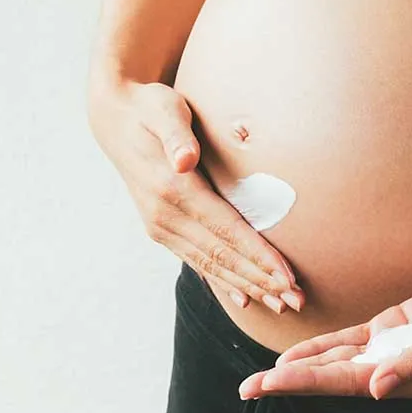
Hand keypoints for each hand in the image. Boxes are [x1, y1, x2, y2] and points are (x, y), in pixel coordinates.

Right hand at [87, 78, 303, 312]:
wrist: (115, 119)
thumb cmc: (150, 107)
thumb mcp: (164, 108)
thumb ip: (177, 134)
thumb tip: (185, 159)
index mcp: (171, 189)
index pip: (226, 231)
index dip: (258, 256)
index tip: (287, 276)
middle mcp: (164, 216)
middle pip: (222, 256)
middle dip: (261, 281)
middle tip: (296, 301)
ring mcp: (161, 227)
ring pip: (211, 265)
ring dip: (247, 287)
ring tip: (281, 305)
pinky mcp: (162, 229)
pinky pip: (197, 261)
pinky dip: (222, 281)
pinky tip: (243, 299)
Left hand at [238, 262, 411, 400]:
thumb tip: (375, 388)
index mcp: (410, 380)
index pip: (346, 383)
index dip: (305, 383)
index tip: (270, 384)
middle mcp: (394, 371)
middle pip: (331, 378)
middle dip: (289, 382)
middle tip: (247, 388)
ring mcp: (392, 351)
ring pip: (336, 362)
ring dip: (300, 368)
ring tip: (263, 376)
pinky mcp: (392, 330)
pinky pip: (350, 342)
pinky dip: (323, 347)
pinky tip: (298, 354)